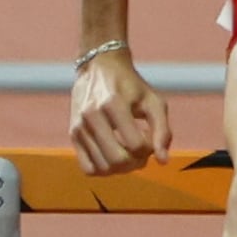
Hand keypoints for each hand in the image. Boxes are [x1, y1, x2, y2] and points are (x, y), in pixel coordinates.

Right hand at [69, 46, 170, 174]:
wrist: (98, 67)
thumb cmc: (132, 86)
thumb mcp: (153, 101)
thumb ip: (163, 131)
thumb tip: (163, 162)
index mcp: (114, 104)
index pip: (136, 146)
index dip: (149, 149)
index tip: (150, 138)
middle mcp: (92, 115)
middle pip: (118, 161)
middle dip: (136, 163)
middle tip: (141, 151)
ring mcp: (79, 126)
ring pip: (103, 168)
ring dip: (122, 167)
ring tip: (128, 151)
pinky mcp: (73, 134)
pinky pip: (88, 168)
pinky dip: (104, 169)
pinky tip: (113, 155)